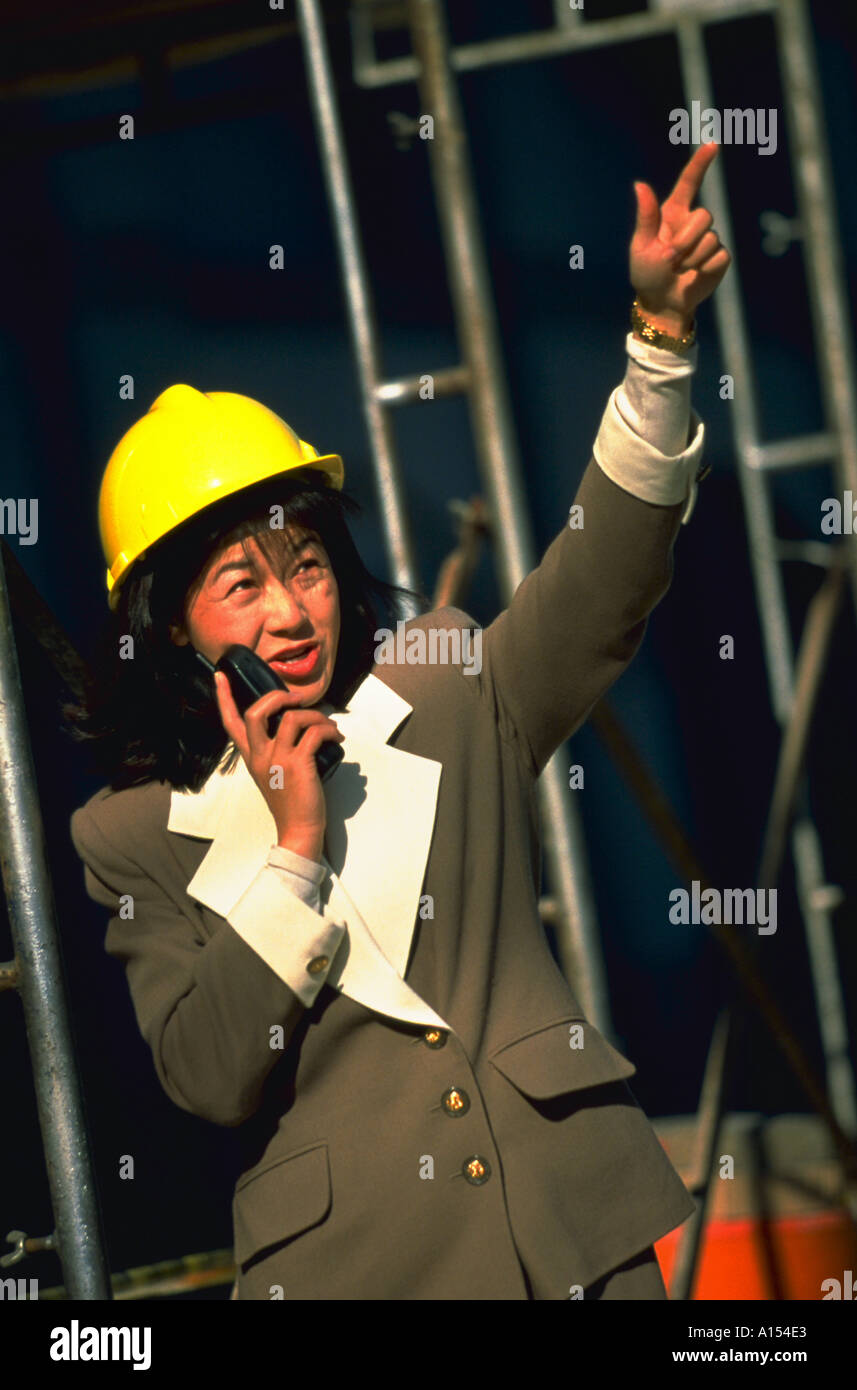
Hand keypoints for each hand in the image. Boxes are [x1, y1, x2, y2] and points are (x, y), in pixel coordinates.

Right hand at [214, 671, 344, 860]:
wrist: (299, 830)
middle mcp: (260, 756)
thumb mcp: (273, 774)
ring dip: (314, 715)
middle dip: (277, 696)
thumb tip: (298, 725)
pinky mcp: (298, 765)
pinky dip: (330, 730)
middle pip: (256, 712)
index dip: (224, 697)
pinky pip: (314, 733)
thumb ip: (276, 751)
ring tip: (328, 725)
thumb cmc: (291, 802)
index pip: (230, 723)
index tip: (220, 676)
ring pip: (290, 718)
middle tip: (296, 699)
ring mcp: (277, 760)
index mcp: (251, 757)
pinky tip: (338, 738)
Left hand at [630, 143, 730, 333]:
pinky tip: (694, 275)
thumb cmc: (646, 273)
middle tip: (670, 259)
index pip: (689, 182)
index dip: (700, 163)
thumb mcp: (641, 246)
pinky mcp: (719, 257)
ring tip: (678, 269)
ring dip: (691, 258)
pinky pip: (719, 255)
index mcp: (673, 213)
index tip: (713, 145)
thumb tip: (639, 184)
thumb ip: (646, 217)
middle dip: (686, 239)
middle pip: (704, 215)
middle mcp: (693, 222)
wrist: (662, 303)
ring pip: (711, 237)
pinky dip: (704, 268)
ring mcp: (709, 238)